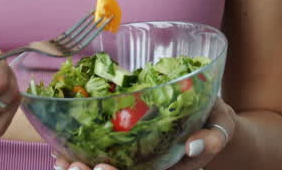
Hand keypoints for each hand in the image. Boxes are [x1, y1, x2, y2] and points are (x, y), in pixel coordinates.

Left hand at [53, 98, 236, 169]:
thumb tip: (194, 145)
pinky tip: (59, 153)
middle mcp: (152, 169)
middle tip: (73, 167)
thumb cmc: (215, 122)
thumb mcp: (222, 127)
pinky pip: (99, 155)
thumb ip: (212, 138)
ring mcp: (137, 161)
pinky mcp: (126, 148)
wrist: (208, 117)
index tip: (102, 168)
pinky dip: (78, 155)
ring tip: (61, 163)